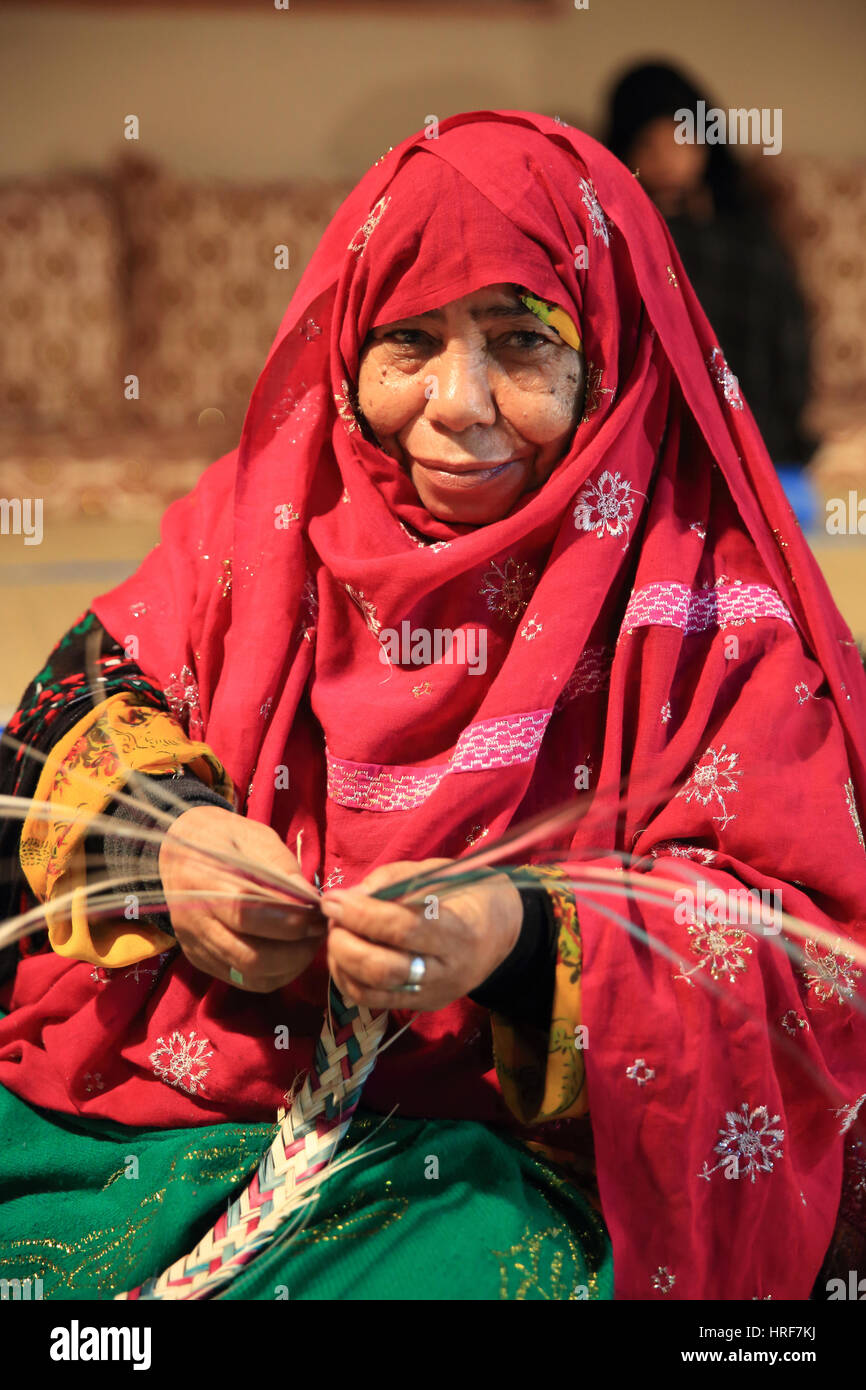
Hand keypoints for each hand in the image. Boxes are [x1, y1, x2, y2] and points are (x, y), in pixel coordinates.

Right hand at [158, 805, 325, 992]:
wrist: (181, 852)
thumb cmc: (226, 840)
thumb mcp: (256, 839)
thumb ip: (281, 870)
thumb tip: (310, 900)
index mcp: (204, 881)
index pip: (247, 913)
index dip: (289, 920)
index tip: (317, 913)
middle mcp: (195, 920)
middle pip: (250, 957)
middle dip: (295, 950)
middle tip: (319, 932)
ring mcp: (196, 945)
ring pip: (249, 975)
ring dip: (289, 966)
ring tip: (309, 943)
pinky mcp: (201, 959)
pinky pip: (243, 981)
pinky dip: (274, 975)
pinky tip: (291, 955)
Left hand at [322, 858, 522, 1010]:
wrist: (501, 932)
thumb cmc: (466, 893)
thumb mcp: (436, 873)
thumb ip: (392, 882)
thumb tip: (349, 897)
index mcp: (459, 932)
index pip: (403, 929)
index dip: (361, 914)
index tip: (333, 898)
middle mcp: (448, 971)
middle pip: (383, 969)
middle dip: (345, 943)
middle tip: (332, 918)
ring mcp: (434, 994)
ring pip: (373, 992)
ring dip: (341, 962)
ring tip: (336, 934)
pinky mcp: (420, 1006)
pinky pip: (373, 1001)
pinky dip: (348, 979)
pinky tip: (344, 956)